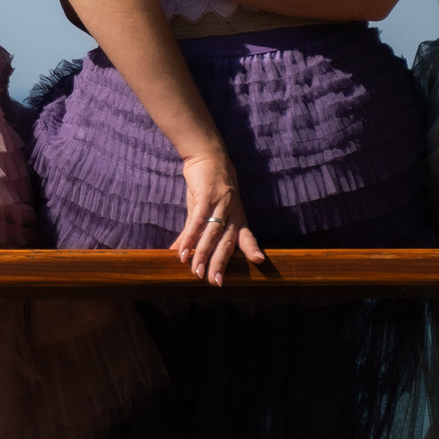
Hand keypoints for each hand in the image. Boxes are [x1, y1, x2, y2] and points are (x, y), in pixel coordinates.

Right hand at [170, 149, 264, 285]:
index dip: (252, 248)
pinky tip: (182, 251)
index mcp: (237, 216)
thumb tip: (179, 255)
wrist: (206, 156)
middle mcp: (232, 212)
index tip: (259, 261)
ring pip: (212, 234)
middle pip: (228, 241)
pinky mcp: (205, 197)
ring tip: (196, 272)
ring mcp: (220, 204)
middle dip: (221, 263)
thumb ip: (194, 233)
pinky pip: (198, 221)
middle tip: (216, 282)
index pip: (247, 235)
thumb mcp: (203, 210)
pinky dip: (190, 237)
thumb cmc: (207, 186)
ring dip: (203, 254)